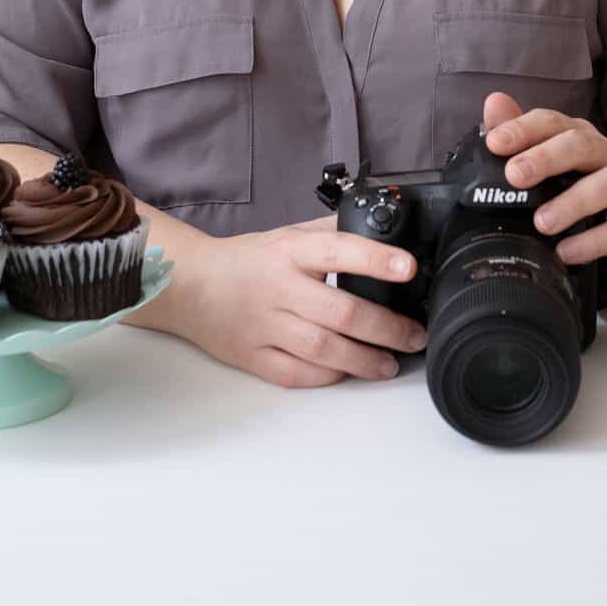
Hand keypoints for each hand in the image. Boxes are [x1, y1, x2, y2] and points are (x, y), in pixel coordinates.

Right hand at [181, 213, 427, 388]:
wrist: (191, 286)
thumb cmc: (248, 259)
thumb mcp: (288, 234)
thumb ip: (331, 233)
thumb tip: (380, 228)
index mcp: (289, 251)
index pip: (339, 251)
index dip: (376, 259)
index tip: (408, 269)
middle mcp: (279, 288)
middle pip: (341, 312)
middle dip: (387, 328)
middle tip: (415, 336)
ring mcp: (264, 326)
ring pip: (324, 350)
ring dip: (365, 360)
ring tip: (391, 363)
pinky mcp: (253, 357)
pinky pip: (297, 375)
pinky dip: (328, 377)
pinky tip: (349, 373)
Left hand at [481, 92, 606, 264]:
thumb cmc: (580, 185)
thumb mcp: (549, 162)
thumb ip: (519, 134)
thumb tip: (494, 102)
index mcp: (578, 134)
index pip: (552, 121)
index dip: (522, 128)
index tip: (494, 143)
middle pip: (581, 144)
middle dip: (546, 158)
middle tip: (515, 176)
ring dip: (574, 201)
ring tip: (542, 222)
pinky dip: (594, 241)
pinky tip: (566, 251)